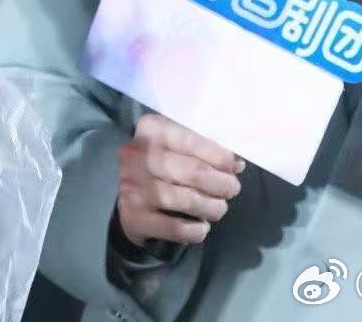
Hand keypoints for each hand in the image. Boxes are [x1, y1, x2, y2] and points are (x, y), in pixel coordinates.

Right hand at [115, 112, 244, 246]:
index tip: (234, 166)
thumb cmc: (162, 166)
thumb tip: (236, 164)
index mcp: (149, 130)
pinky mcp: (134, 218)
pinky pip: (177, 228)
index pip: (191, 141)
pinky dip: (197, 230)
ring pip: (189, 201)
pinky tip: (201, 226)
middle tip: (231, 189)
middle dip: (222, 184)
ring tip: (218, 208)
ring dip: (214, 208)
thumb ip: (205, 150)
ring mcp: (132, 188)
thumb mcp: (178, 146)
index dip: (219, 156)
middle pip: (194, 172)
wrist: (126, 199)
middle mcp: (135, 156)